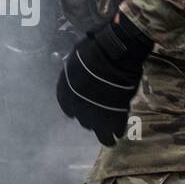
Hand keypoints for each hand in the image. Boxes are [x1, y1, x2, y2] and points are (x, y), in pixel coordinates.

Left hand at [56, 14, 151, 145]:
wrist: (115, 52)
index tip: (78, 110)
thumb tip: (78, 72)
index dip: (73, 108)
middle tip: (99, 115)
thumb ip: (75, 70)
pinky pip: (113, 130)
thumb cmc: (95, 48)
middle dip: (89, 117)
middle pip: (82, 118)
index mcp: (66, 89)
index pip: (65, 105)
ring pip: (97, 130)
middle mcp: (77, 103)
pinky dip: (116, 132)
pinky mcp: (113, 116)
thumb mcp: (77, 57)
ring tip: (109, 135)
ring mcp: (95, 112)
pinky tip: (119, 132)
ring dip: (102, 132)